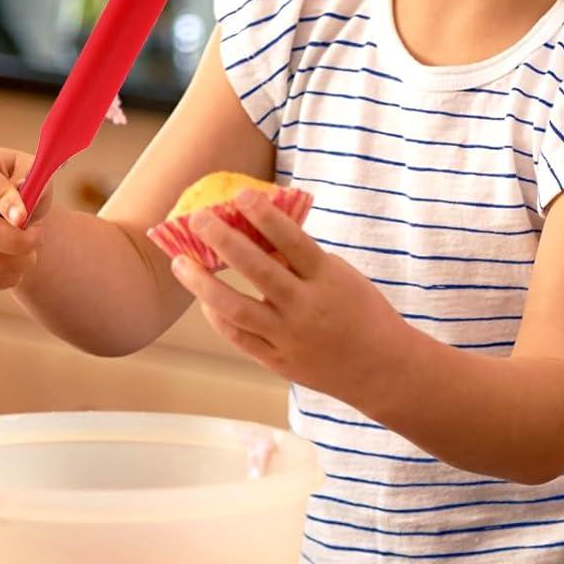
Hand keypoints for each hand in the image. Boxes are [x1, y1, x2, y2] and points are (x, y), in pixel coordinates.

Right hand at [0, 147, 52, 290]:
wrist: (13, 209)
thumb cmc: (26, 186)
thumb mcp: (38, 175)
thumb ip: (36, 183)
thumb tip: (24, 198)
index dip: (4, 200)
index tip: (24, 217)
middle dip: (20, 241)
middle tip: (39, 237)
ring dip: (21, 261)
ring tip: (31, 249)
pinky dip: (11, 275)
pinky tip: (18, 261)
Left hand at [169, 189, 391, 394]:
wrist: (382, 368)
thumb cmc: (364, 313)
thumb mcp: (343, 279)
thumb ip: (304, 263)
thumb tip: (260, 238)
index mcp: (328, 279)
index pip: (292, 240)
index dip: (266, 216)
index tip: (242, 195)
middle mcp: (306, 307)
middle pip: (257, 269)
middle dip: (224, 241)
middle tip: (199, 219)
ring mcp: (290, 336)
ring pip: (236, 308)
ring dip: (203, 284)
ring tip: (181, 263)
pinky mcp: (279, 361)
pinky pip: (239, 337)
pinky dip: (218, 318)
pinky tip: (205, 300)